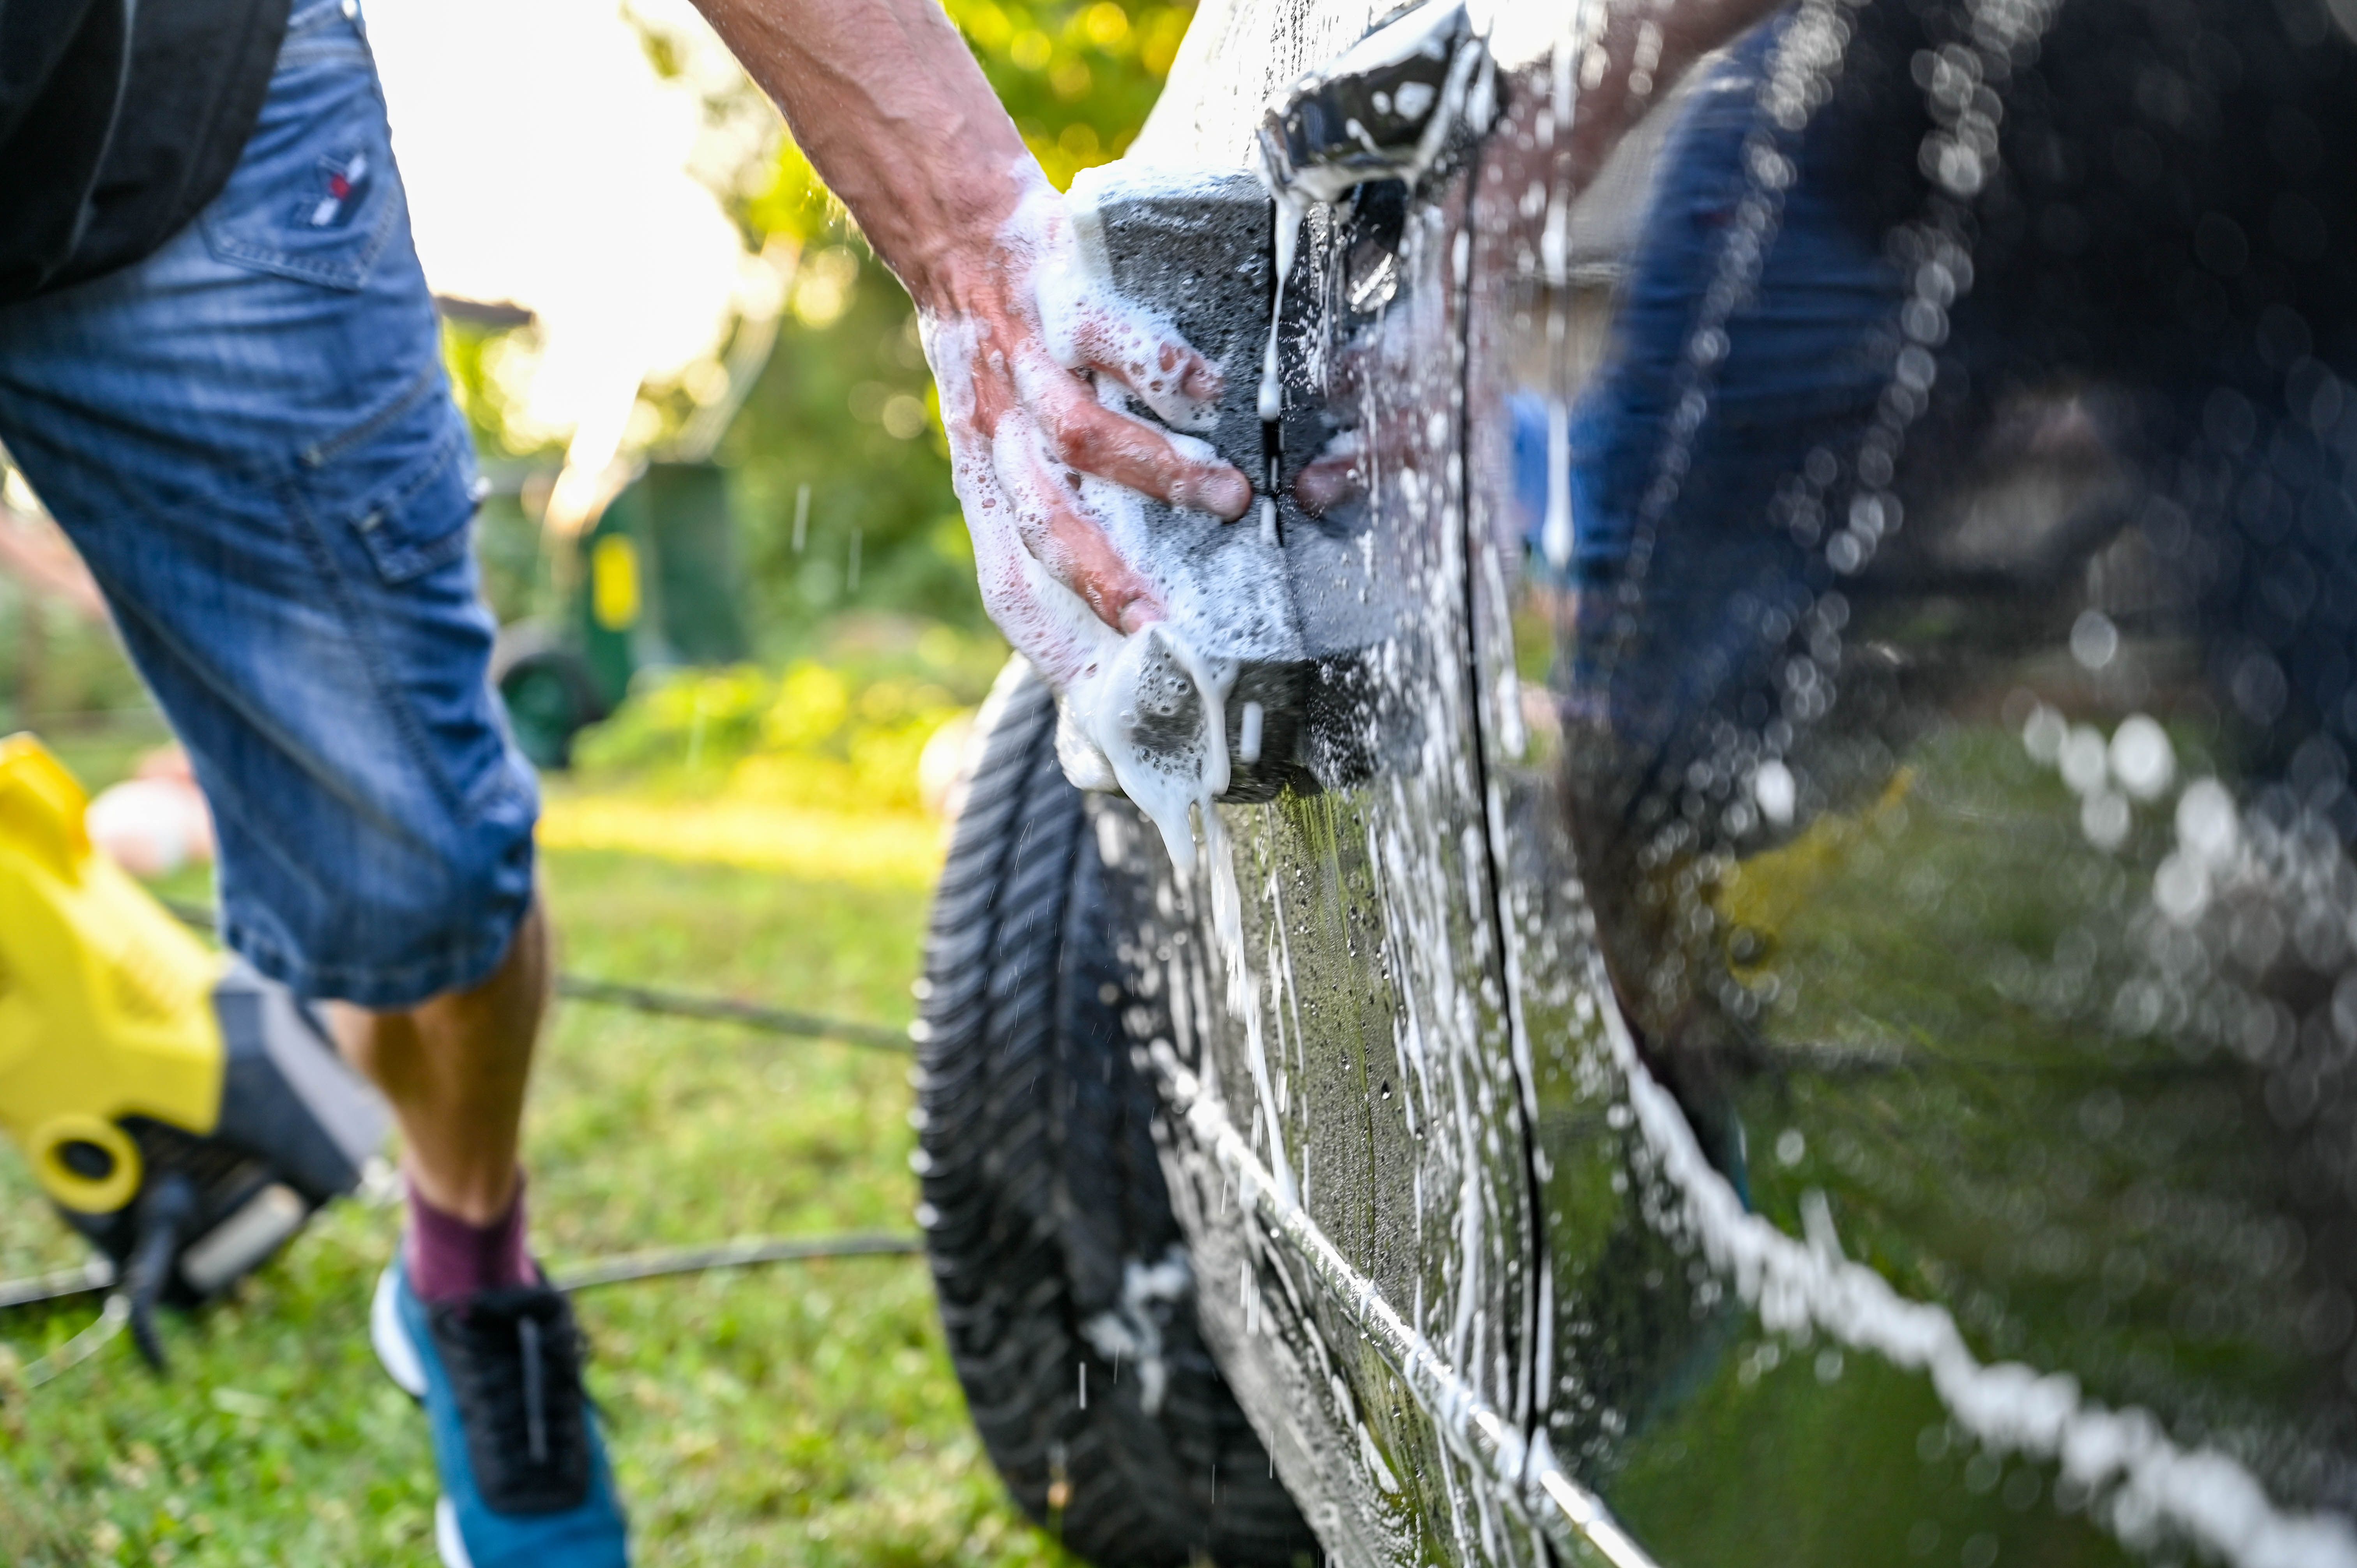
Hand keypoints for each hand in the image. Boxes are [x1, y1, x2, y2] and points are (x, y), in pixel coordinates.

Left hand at [920, 171, 1253, 687]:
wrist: (950, 229)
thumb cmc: (1001, 350)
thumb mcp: (1003, 443)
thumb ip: (1055, 515)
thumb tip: (1124, 606)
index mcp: (990, 485)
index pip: (1012, 588)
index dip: (1055, 649)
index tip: (1114, 702)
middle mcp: (1001, 433)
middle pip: (1045, 525)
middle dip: (1107, 581)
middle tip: (1167, 626)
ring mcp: (1027, 364)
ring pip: (1083, 436)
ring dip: (1160, 476)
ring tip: (1232, 503)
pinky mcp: (1054, 292)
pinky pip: (1111, 337)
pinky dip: (1163, 368)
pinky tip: (1211, 392)